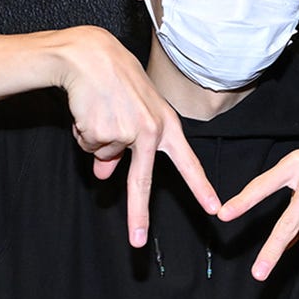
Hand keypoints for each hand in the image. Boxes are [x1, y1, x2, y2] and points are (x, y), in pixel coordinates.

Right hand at [57, 27, 218, 244]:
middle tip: (137, 243)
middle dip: (138, 214)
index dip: (200, 187)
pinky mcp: (103, 130)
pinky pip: (88, 144)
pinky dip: (83, 130)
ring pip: (103, 155)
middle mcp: (151, 132)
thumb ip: (124, 148)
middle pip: (141, 181)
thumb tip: (104, 177)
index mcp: (167, 127)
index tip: (215, 210)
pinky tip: (89, 109)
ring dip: (95, 137)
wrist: (92, 56)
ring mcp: (127, 132)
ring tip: (100, 109)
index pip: (188, 162)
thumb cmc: (117, 84)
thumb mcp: (132, 113)